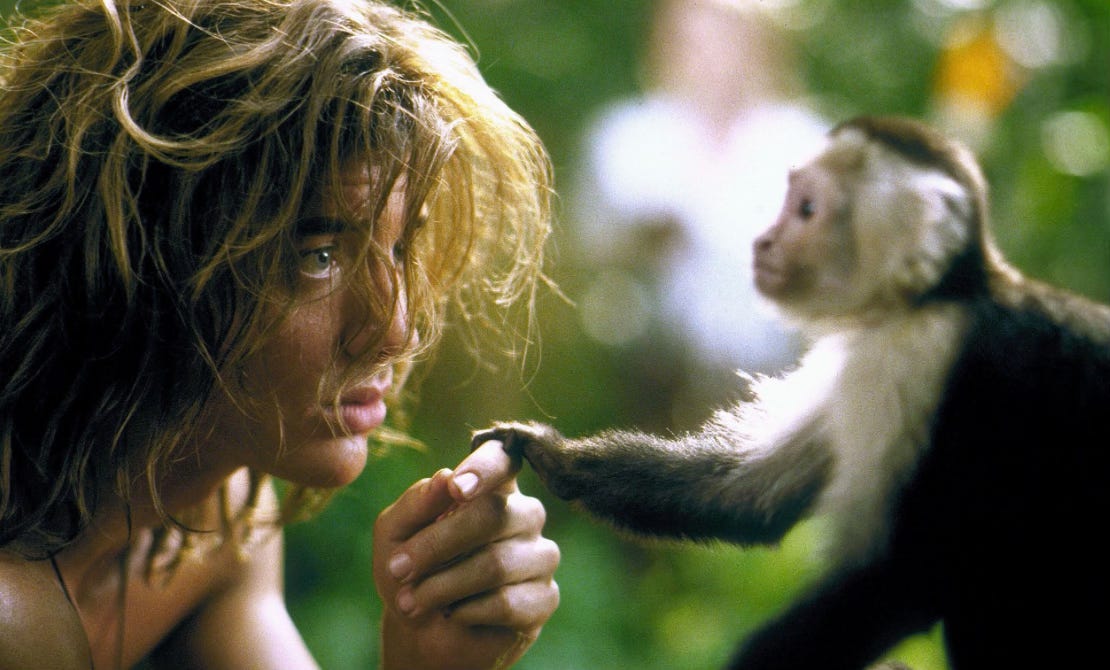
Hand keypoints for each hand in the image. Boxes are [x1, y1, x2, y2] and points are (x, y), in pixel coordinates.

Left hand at [373, 440, 559, 669]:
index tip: (455, 488)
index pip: (503, 458)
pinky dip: (466, 611)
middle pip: (493, 514)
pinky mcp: (544, 598)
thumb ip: (415, 505)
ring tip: (412, 601)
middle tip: (398, 569)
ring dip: (443, 586)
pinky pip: (507, 602)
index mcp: (491, 487)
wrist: (424, 633)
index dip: (484, 468)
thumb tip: (444, 477)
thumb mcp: (395, 536)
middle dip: (437, 544)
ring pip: (497, 563)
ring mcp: (540, 555)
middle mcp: (523, 514)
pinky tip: (451, 614)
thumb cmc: (413, 572)